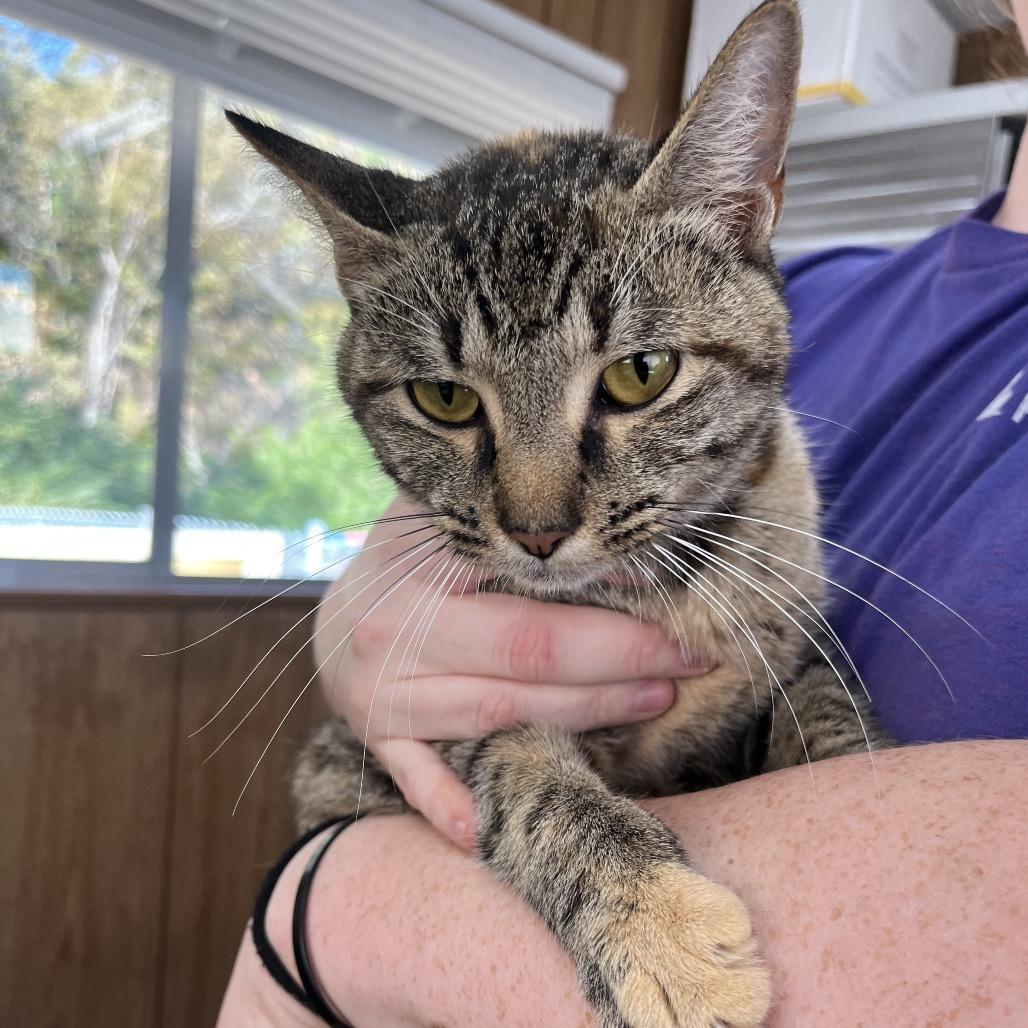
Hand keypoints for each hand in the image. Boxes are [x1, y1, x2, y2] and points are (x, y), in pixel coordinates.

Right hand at [312, 499, 712, 848]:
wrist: (336, 614)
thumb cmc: (411, 561)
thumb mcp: (451, 522)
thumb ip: (517, 531)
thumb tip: (620, 557)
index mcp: (424, 566)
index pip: (532, 594)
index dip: (612, 617)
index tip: (676, 618)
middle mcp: (399, 630)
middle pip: (527, 658)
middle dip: (617, 664)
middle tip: (685, 664)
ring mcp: (384, 691)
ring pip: (497, 713)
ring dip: (581, 715)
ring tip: (652, 701)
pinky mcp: (377, 736)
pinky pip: (414, 777)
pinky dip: (448, 804)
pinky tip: (484, 832)